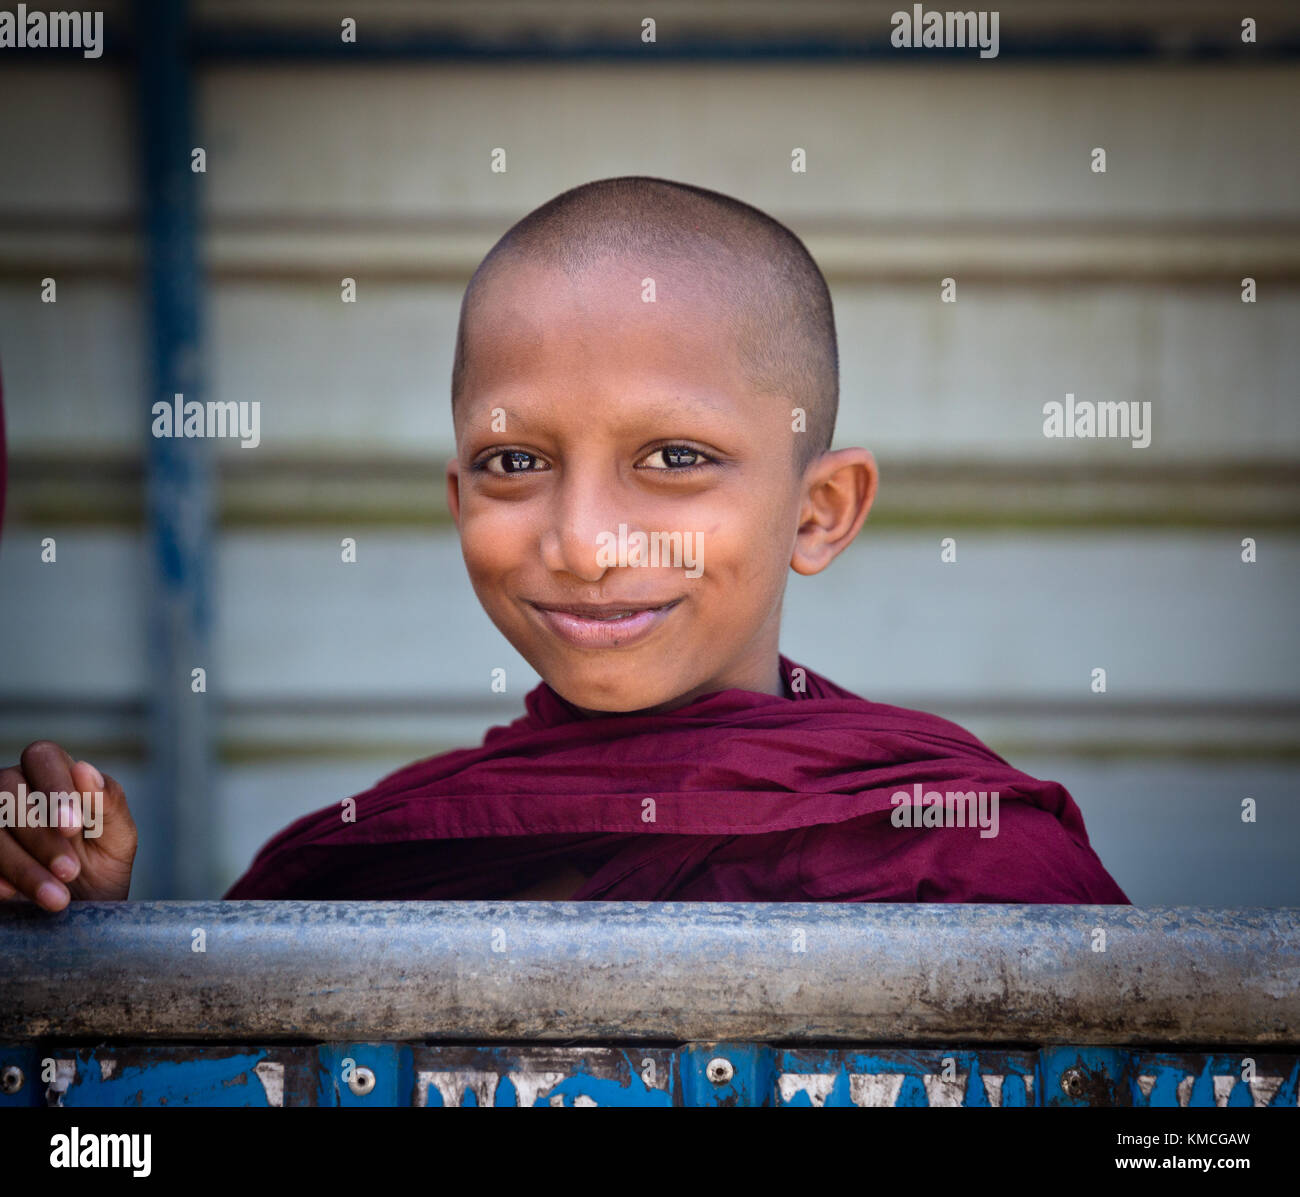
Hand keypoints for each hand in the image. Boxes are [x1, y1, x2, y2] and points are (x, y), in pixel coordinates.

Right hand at [0, 741, 136, 909]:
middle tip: (70, 871)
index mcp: (57, 775)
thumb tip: (84, 768)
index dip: (54, 788)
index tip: (72, 829)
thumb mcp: (118, 839)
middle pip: (9, 792)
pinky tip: (14, 894)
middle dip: (41, 836)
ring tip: (57, 898)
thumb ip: (109, 803)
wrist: (80, 911)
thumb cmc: (101, 868)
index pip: (42, 756)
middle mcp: (16, 789)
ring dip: (24, 865)